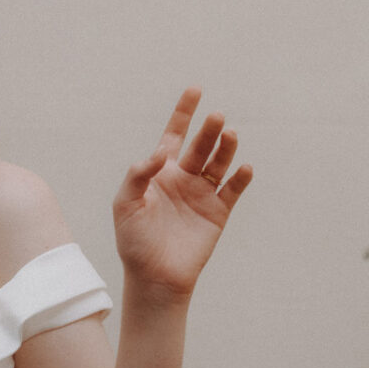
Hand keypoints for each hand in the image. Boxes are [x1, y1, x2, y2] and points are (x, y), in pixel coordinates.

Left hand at [111, 88, 253, 298]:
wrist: (154, 277)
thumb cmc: (134, 241)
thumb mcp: (125, 204)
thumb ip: (138, 174)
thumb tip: (160, 152)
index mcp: (161, 172)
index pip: (174, 135)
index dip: (184, 113)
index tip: (195, 90)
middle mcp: (184, 178)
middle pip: (200, 146)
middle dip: (209, 130)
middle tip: (217, 117)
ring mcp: (202, 194)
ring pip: (219, 163)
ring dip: (226, 148)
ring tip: (230, 134)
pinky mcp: (218, 213)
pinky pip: (232, 190)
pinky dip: (241, 178)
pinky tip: (243, 168)